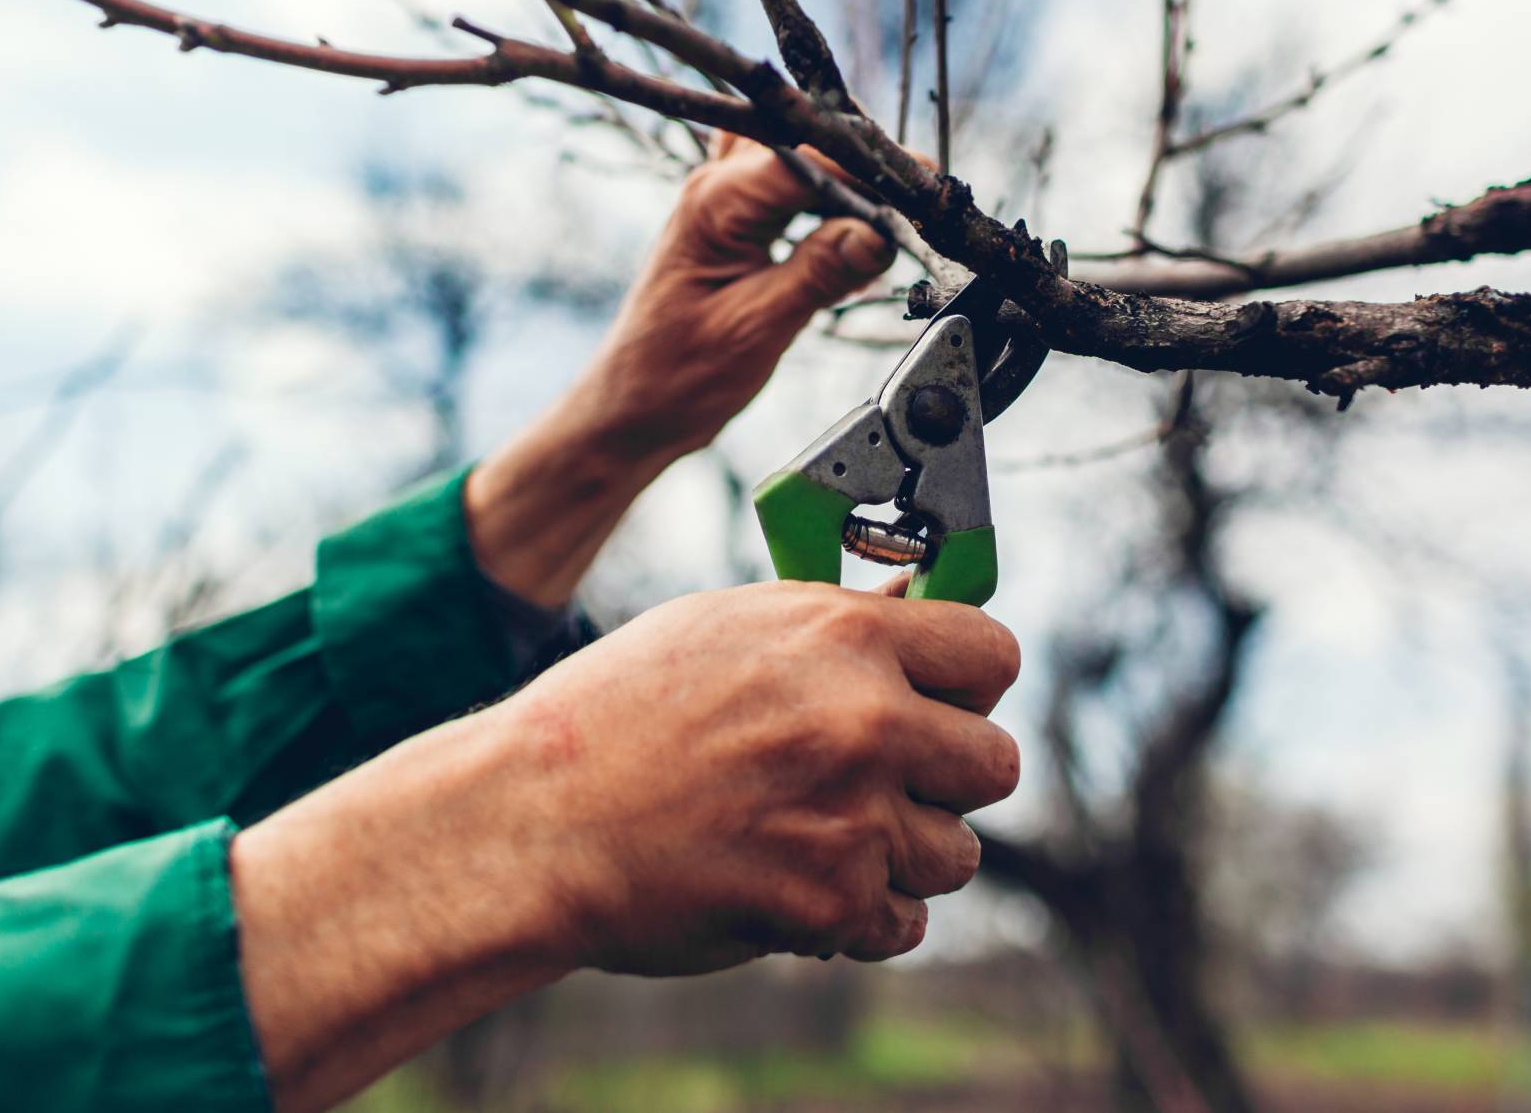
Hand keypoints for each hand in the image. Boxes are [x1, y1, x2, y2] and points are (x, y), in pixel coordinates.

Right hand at [231, 582, 1018, 1110]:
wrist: (535, 819)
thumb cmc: (613, 715)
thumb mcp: (724, 627)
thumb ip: (832, 624)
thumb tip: (915, 608)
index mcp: (841, 636)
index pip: (993, 653)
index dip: (971, 685)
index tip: (948, 703)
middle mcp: (862, 720)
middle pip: (995, 762)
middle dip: (949, 777)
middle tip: (889, 782)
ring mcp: (851, 816)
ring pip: (957, 852)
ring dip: (904, 853)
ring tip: (825, 835)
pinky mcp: (829, 903)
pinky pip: (904, 921)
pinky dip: (862, 917)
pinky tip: (802, 883)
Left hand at [466, 135, 892, 606]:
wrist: (635, 407)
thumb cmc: (677, 376)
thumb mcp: (757, 329)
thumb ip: (818, 274)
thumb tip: (880, 235)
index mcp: (714, 204)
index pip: (807, 158)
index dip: (871, 167)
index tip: (923, 188)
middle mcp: (717, 187)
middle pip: (808, 142)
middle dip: (868, 164)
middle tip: (923, 200)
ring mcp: (725, 199)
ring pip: (802, 155)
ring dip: (851, 176)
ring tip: (902, 209)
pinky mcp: (737, 220)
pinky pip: (793, 185)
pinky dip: (832, 199)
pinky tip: (863, 232)